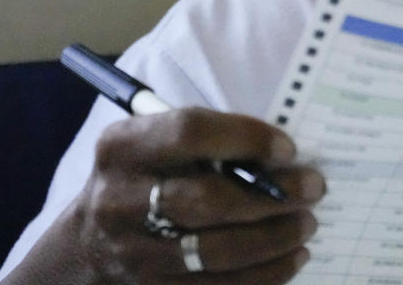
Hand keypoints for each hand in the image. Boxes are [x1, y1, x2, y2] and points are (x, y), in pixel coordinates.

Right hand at [6, 108, 324, 284]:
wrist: (88, 245)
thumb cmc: (145, 179)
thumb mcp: (156, 146)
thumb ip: (207, 143)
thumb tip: (282, 157)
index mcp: (123, 148)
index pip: (188, 132)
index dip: (245, 138)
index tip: (288, 149)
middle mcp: (120, 200)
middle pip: (206, 199)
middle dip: (272, 196)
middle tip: (314, 188)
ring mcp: (132, 254)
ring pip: (215, 252)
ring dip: (274, 239)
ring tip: (307, 224)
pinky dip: (265, 275)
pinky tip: (292, 259)